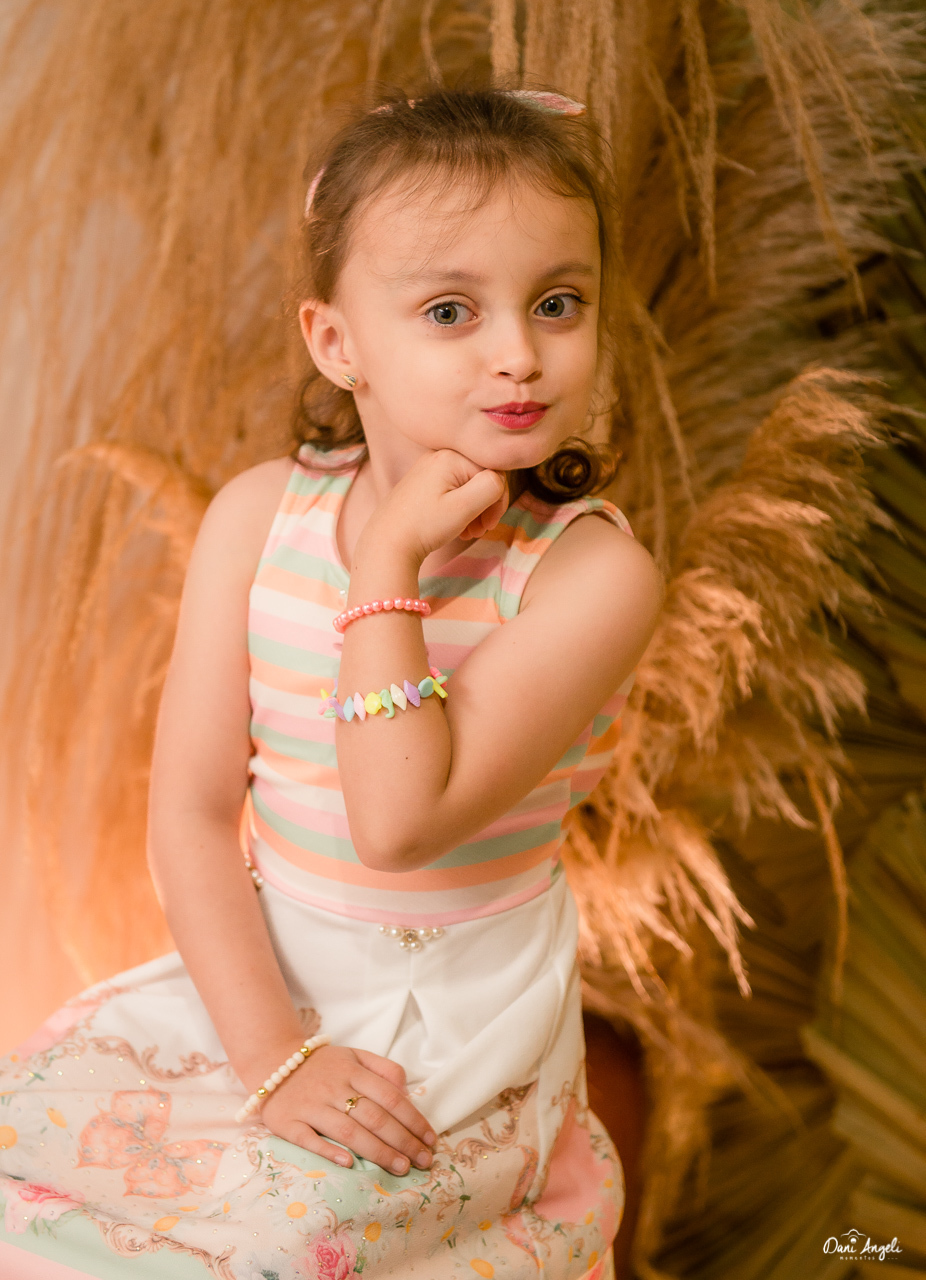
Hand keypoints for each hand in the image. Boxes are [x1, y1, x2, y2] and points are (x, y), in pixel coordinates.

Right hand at [259, 1044, 436, 1173]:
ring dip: (377, 1151)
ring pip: (348, 1131)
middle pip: (374, 1117)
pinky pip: (309, 1139)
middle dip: (402, 1141)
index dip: (413, 1119)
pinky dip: (329, 1151)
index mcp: (353, 1071)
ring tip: (400, 1167)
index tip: (430, 1139)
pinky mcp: (288, 1123)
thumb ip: (384, 1070)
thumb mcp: (355, 1055)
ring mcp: (311, 1106)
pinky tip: (349, 1165)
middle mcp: (334, 1088)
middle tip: (422, 1161)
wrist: (272, 1062)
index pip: (390, 1097)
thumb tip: (408, 1094)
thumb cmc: (321, 1065)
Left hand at [363, 449, 507, 563]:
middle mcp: (439, 455)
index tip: (489, 525)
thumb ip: (491, 487)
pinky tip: (457, 526)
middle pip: (480, 478)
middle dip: (485, 507)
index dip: (497, 501)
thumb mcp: (464, 507)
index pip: (493, 473)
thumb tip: (499, 480)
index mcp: (450, 456)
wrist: (386, 542)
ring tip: (468, 532)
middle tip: (480, 531)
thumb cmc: (425, 525)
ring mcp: (429, 467)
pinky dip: (459, 508)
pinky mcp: (423, 481)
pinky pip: (452, 490)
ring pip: (467, 486)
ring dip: (474, 510)